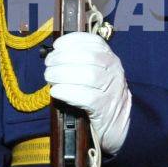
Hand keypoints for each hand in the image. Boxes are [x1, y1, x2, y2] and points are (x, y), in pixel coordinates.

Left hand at [45, 32, 131, 155]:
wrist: (118, 125)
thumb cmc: (101, 97)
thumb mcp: (97, 75)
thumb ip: (80, 64)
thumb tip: (54, 56)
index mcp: (111, 59)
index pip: (95, 42)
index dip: (73, 41)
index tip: (57, 45)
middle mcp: (114, 71)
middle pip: (89, 57)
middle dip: (63, 58)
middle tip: (48, 65)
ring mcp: (112, 89)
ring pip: (88, 75)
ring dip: (63, 74)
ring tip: (49, 77)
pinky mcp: (105, 108)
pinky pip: (86, 97)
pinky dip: (68, 92)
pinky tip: (56, 91)